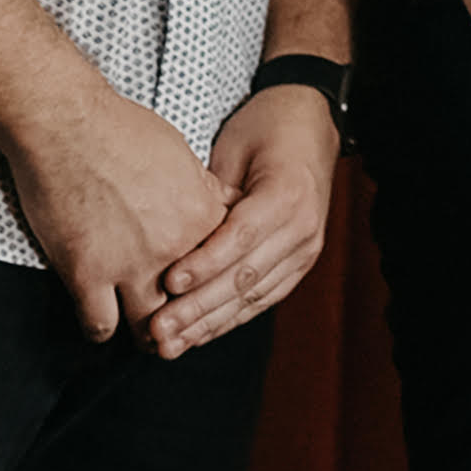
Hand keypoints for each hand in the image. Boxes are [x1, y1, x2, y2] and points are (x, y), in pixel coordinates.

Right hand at [7, 84, 242, 345]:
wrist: (66, 123)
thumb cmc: (123, 130)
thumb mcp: (183, 155)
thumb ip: (205, 191)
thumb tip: (224, 206)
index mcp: (203, 217)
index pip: (223, 269)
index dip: (213, 284)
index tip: (205, 294)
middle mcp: (174, 247)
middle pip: (191, 304)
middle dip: (186, 319)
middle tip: (178, 329)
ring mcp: (130, 264)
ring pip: (149, 324)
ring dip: (148, 332)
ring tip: (146, 337)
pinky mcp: (87, 274)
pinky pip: (100, 325)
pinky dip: (101, 330)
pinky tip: (100, 322)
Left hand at [147, 83, 339, 359]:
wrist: (311, 125)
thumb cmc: (266, 128)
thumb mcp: (235, 145)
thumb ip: (211, 192)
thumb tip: (172, 230)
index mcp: (288, 194)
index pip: (241, 238)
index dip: (204, 264)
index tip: (168, 282)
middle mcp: (303, 228)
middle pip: (246, 276)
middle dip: (199, 308)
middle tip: (159, 329)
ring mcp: (306, 250)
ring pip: (253, 297)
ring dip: (209, 325)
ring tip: (170, 345)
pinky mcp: (299, 264)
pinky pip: (263, 299)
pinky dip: (229, 320)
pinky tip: (198, 336)